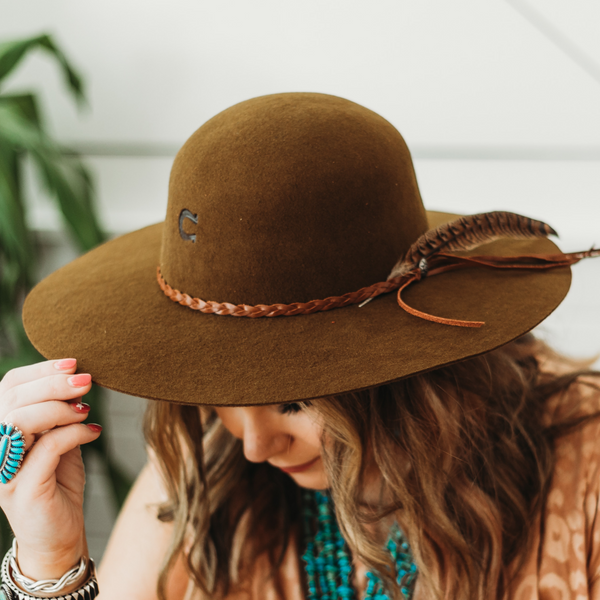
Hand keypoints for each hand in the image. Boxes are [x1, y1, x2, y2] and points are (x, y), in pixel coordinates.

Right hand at [0, 359, 101, 579]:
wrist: (60, 534)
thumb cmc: (58, 482)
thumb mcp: (59, 438)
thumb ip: (60, 412)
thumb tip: (78, 379)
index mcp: (1, 431)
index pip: (8, 387)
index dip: (40, 370)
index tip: (73, 363)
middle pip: (13, 399)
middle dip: (54, 383)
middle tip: (86, 381)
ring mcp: (4, 471)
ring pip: (22, 420)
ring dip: (60, 406)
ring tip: (86, 408)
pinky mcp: (23, 489)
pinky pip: (48, 447)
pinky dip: (75, 433)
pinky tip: (93, 432)